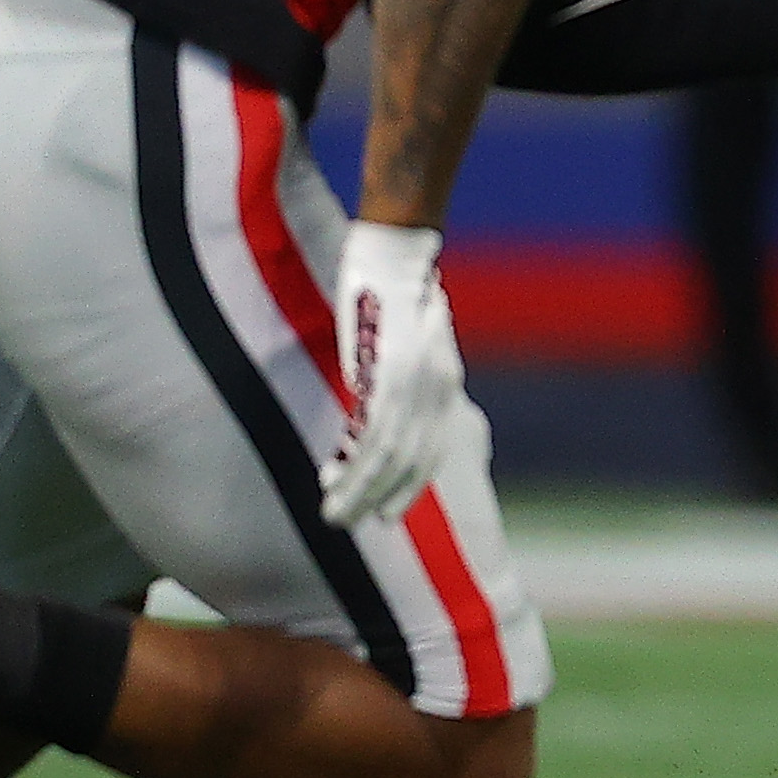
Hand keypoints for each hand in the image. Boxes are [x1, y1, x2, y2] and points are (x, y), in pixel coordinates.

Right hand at [322, 221, 470, 528]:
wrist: (395, 253)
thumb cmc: (393, 293)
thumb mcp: (405, 344)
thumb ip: (397, 381)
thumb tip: (371, 415)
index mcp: (446, 383)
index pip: (433, 450)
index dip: (409, 487)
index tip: (386, 515)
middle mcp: (439, 389)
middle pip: (412, 462)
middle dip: (380, 499)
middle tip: (349, 525)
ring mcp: (417, 384)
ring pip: (390, 457)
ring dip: (360, 491)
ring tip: (333, 516)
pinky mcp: (391, 375)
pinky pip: (373, 434)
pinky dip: (354, 464)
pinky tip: (331, 480)